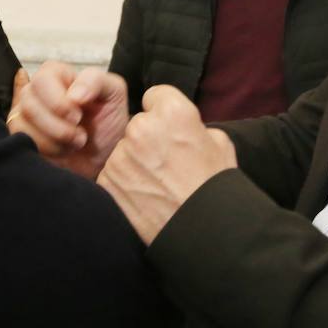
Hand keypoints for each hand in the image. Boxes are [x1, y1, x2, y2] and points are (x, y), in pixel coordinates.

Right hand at [7, 61, 128, 179]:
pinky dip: (46, 150)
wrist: (103, 158)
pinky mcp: (21, 136)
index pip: (42, 79)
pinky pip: (21, 141)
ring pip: (22, 123)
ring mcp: (25, 114)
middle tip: (80, 136)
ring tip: (75, 143)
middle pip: (29, 102)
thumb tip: (73, 95)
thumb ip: (95, 81)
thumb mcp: (113, 93)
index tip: (78, 117)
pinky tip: (62, 150)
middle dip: (57, 125)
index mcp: (56, 74)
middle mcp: (36, 91)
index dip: (58, 101)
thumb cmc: (107, 122)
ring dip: (55, 140)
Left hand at [98, 85, 236, 244]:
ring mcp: (121, 154)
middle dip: (147, 139)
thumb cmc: (215, 187)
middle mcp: (142, 127)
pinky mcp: (108, 179)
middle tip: (164, 163)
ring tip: (156, 184)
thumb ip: (196, 126)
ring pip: (123, 149)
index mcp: (173, 112)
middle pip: (137, 123)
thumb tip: (185, 127)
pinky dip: (123, 182)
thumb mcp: (220, 143)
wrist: (202, 231)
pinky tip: (143, 196)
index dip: (162, 113)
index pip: (155, 96)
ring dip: (134, 162)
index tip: (168, 130)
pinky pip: (113, 172)